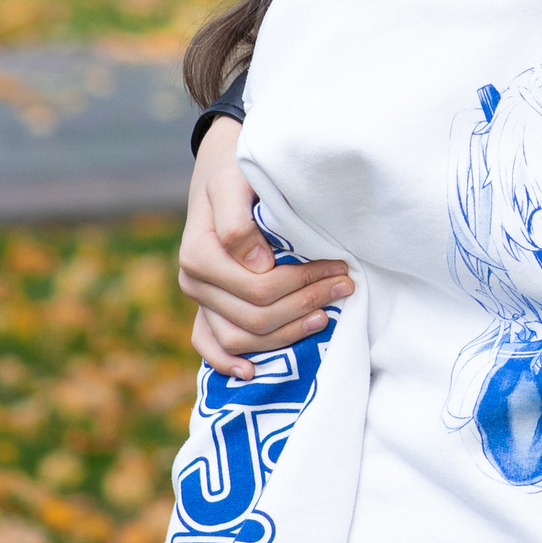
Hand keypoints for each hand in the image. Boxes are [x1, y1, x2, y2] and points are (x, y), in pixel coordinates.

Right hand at [179, 118, 350, 378]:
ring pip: (241, 337)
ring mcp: (200, 300)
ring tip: (326, 316)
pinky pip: (209, 345)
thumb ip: (239, 220)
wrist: (223, 171)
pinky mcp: (206, 307)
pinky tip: (253, 372)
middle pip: (256, 315)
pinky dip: (228, 362)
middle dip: (306, 304)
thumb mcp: (235, 181)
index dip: (304, 284)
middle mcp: (195, 282)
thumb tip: (258, 265)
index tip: (341, 268)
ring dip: (286, 334)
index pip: (260, 287)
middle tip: (347, 286)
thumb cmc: (236, 172)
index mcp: (200, 253)